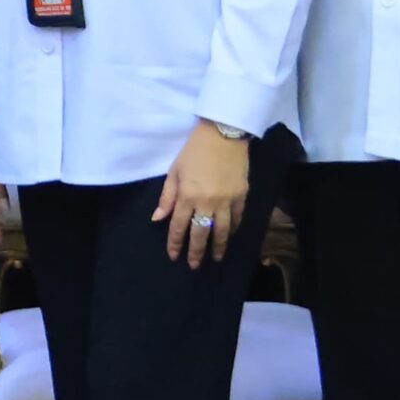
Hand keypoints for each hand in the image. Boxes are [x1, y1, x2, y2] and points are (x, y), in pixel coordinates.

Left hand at [153, 121, 250, 267]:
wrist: (223, 135)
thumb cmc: (194, 151)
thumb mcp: (174, 171)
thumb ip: (167, 197)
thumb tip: (158, 218)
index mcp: (187, 196)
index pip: (179, 226)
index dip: (176, 243)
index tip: (174, 256)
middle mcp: (207, 202)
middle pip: (201, 233)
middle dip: (196, 252)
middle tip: (194, 265)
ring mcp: (227, 201)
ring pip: (222, 231)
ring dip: (218, 247)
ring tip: (215, 258)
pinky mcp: (242, 196)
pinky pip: (237, 219)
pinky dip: (233, 230)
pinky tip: (229, 237)